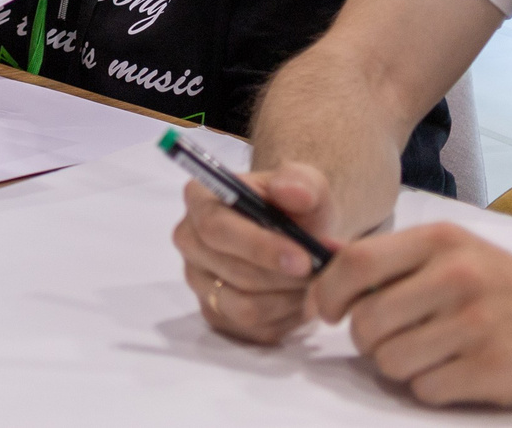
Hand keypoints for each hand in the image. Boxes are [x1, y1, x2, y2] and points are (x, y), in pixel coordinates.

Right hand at [173, 162, 339, 345]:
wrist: (301, 238)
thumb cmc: (297, 208)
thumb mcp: (307, 185)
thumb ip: (302, 182)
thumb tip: (291, 192)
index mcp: (200, 199)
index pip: (216, 229)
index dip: (260, 248)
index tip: (304, 260)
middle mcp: (189, 239)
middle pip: (233, 272)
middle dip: (285, 278)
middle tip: (322, 272)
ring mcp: (198, 280)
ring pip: (245, 307)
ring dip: (289, 299)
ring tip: (313, 282)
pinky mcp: (215, 313)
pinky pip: (254, 329)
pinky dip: (286, 317)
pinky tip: (299, 297)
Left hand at [308, 224, 511, 406]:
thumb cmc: (510, 287)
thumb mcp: (458, 252)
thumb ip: (397, 260)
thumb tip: (325, 272)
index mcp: (441, 241)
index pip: (355, 262)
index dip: (328, 292)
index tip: (326, 311)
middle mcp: (456, 277)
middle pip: (367, 322)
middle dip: (367, 340)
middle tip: (390, 340)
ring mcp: (475, 324)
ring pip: (391, 361)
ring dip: (400, 367)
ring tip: (430, 355)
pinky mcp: (492, 369)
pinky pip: (425, 389)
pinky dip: (432, 388)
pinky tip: (458, 373)